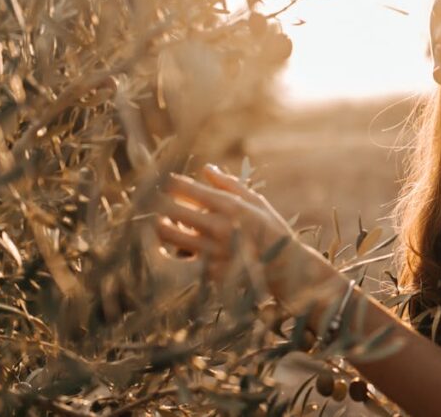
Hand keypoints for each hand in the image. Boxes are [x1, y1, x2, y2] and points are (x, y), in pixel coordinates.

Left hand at [153, 163, 289, 283]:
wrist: (286, 268)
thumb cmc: (271, 230)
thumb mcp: (257, 202)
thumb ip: (229, 185)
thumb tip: (206, 168)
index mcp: (230, 206)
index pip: (185, 189)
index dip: (169, 184)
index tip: (166, 184)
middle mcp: (219, 227)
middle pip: (170, 210)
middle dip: (158, 204)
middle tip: (154, 203)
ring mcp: (214, 251)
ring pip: (169, 236)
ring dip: (161, 228)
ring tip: (162, 224)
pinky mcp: (210, 272)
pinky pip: (180, 260)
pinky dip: (173, 252)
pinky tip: (174, 247)